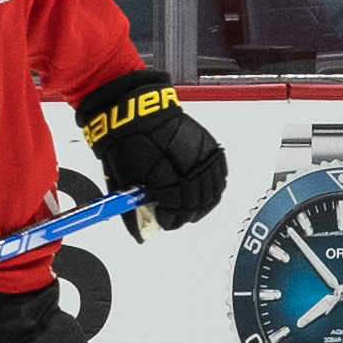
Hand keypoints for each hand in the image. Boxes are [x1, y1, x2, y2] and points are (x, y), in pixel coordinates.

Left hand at [76, 69, 226, 237]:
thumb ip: (135, 205)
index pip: (174, 207)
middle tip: (175, 219)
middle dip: (185, 215)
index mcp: (162, 172)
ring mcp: (201, 154)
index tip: (164, 223)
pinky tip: (203, 192)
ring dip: (202, 204)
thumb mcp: (122, 176)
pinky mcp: (209, 146)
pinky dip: (213, 187)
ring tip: (190, 209)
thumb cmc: (125, 140)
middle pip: (195, 201)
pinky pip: (219, 173)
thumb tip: (139, 233)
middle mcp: (187, 164)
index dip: (170, 220)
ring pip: (212, 190)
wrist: (136, 109)